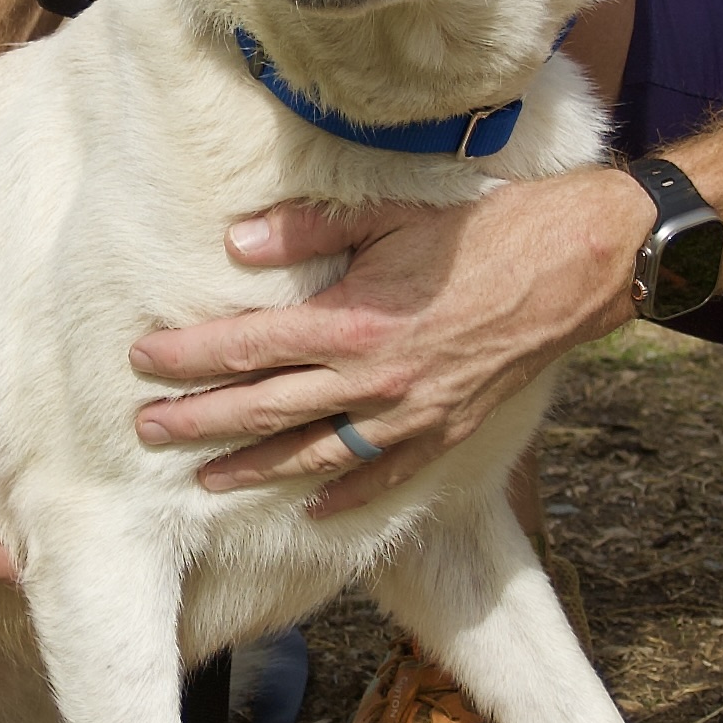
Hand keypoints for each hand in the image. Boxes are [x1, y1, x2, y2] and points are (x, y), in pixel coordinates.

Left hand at [128, 169, 652, 511]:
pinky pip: (384, 473)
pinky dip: (345, 493)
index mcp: (355, 322)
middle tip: (146, 431)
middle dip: (198, 423)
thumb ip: (309, 229)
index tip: (143, 359)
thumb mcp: (391, 215)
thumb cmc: (484, 232)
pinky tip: (312, 507)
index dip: (190, 356)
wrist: (578, 264)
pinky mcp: (448, 429)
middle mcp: (376, 380)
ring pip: (314, 454)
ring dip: (254, 470)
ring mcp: (412, 414)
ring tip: (204, 480)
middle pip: (267, 410)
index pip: (249, 349)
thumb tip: (238, 242)